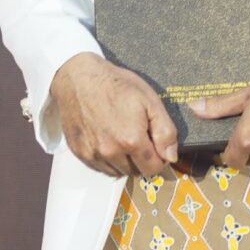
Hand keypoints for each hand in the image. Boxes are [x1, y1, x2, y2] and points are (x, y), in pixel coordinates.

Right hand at [50, 53, 178, 178]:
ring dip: (123, 162)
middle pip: (135, 172)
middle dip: (141, 160)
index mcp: (131, 141)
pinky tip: (106, 140)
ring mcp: (92, 153)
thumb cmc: (115, 85)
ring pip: (116, 172)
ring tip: (121, 139)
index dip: (159, 158)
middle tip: (137, 138)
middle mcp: (110, 152)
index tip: (155, 145)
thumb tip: (171, 156)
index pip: (153, 168)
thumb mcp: (150, 101)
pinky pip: (99, 167)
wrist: (78, 78)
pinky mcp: (78, 151)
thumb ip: (165, 131)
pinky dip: (106, 160)